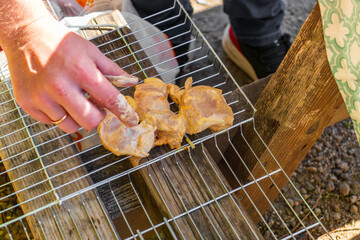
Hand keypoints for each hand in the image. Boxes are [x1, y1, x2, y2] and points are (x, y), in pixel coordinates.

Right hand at [3, 17, 138, 132]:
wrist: (26, 36)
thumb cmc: (61, 44)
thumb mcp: (91, 52)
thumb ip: (113, 71)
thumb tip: (132, 82)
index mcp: (81, 70)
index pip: (109, 99)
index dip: (124, 113)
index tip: (132, 121)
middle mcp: (60, 86)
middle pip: (89, 121)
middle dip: (97, 117)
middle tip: (94, 105)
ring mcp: (42, 96)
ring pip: (71, 126)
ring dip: (77, 117)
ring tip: (73, 99)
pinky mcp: (28, 103)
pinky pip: (52, 122)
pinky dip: (59, 114)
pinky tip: (57, 98)